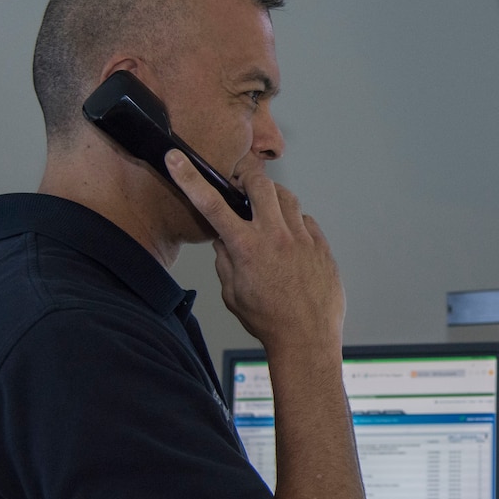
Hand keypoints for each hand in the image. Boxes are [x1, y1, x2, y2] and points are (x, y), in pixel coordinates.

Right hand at [164, 150, 344, 353]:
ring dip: (273, 198)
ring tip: (266, 214)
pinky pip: (306, 221)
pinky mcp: (322, 246)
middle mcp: (275, 236)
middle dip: (247, 177)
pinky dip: (295, 224)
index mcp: (246, 248)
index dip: (189, 177)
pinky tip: (290, 240)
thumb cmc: (268, 322)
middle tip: (241, 183)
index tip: (176, 158)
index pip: (211, 204)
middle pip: (259, 183)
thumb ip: (225, 261)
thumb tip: (223, 240)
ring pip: (287, 197)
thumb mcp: (232, 293)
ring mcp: (302, 239)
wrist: (307, 340)